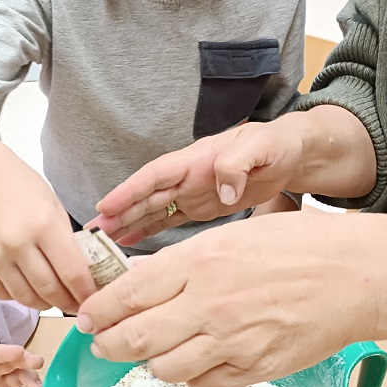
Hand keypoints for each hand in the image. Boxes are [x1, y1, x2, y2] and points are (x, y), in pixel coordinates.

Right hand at [0, 135, 95, 312]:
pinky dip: (21, 295)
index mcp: (43, 224)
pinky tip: (30, 288)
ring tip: (56, 299)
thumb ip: (68, 241)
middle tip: (78, 305)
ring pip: (26, 297)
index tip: (95, 299)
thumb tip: (84, 276)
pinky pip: (4, 293)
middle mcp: (16, 242)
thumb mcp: (54, 206)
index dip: (87, 292)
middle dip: (68, 302)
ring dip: (45, 303)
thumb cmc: (22, 186)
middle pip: (50, 290)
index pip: (72, 272)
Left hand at [77, 213, 378, 386]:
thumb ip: (184, 261)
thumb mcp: (233, 235)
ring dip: (149, 362)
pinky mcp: (254, 369)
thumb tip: (140, 279)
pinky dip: (189, 377)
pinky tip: (192, 362)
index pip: (130, 292)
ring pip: (165, 367)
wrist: (355, 276)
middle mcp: (210, 303)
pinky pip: (203, 384)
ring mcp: (232, 340)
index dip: (99, 309)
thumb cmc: (298, 246)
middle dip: (108, 343)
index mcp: (201, 260)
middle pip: (136, 336)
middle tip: (100, 343)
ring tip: (147, 353)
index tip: (85, 317)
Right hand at [88, 121, 303, 244]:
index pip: (155, 175)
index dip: (130, 190)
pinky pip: (169, 220)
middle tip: (93, 233)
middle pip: (146, 195)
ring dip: (128, 224)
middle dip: (119, 212)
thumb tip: (223, 189)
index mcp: (196, 159)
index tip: (105, 205)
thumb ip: (238, 162)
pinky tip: (129, 243)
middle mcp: (188, 176)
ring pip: (152, 210)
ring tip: (103, 242)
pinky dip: (148, 231)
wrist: (293, 154)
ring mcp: (192, 191)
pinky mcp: (202, 206)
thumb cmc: (276, 144)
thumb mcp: (261, 147)